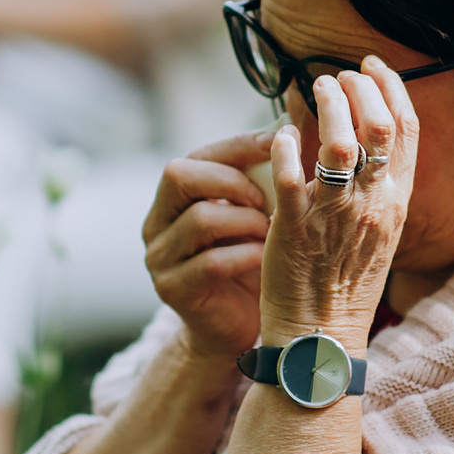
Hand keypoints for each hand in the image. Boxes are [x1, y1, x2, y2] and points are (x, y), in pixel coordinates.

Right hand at [144, 130, 274, 358]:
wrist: (237, 328)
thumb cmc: (252, 263)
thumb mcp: (255, 216)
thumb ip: (263, 178)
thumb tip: (296, 126)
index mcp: (174, 198)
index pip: (198, 155)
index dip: (238, 146)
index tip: (280, 141)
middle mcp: (157, 222)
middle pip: (179, 174)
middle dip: (231, 181)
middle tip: (266, 199)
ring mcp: (160, 257)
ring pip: (200, 218)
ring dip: (246, 221)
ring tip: (271, 233)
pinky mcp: (172, 290)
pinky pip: (210, 262)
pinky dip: (246, 255)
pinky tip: (266, 258)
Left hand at [257, 61, 417, 350]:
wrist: (321, 336)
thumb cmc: (345, 284)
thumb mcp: (379, 232)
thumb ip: (376, 186)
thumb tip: (359, 136)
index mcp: (396, 203)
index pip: (406, 130)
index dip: (391, 88)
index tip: (372, 66)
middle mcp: (372, 204)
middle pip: (378, 126)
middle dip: (358, 88)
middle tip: (336, 76)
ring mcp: (335, 214)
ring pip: (338, 141)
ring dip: (325, 106)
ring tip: (312, 90)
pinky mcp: (295, 226)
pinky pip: (291, 171)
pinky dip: (284, 144)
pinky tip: (278, 134)